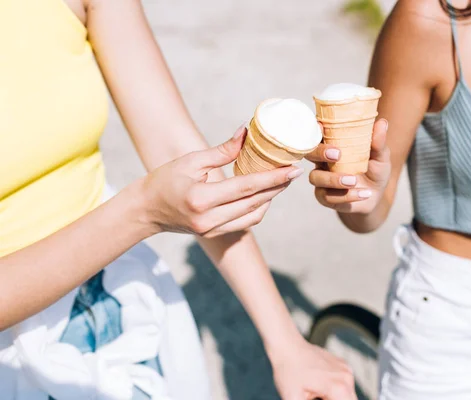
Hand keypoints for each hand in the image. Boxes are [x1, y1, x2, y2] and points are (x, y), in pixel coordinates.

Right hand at [141, 125, 302, 237]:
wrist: (146, 210)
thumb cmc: (165, 180)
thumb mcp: (191, 160)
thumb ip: (222, 150)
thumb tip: (246, 133)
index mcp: (201, 198)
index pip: (246, 187)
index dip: (273, 178)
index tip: (293, 169)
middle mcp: (208, 218)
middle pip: (254, 202)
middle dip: (277, 187)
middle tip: (294, 172)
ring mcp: (212, 230)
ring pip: (253, 215)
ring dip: (270, 199)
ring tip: (281, 182)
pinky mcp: (214, 234)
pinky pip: (244, 223)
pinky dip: (257, 209)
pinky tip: (264, 195)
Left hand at [270, 339, 356, 399]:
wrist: (286, 346)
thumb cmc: (288, 370)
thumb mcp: (293, 399)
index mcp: (338, 387)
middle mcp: (346, 377)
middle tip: (315, 398)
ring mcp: (345, 369)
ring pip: (348, 395)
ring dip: (336, 399)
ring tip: (316, 395)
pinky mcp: (342, 365)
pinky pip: (344, 384)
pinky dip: (336, 392)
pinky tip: (318, 389)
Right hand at [307, 119, 390, 213]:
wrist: (376, 196)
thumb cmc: (375, 171)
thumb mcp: (380, 156)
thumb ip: (378, 142)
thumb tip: (382, 123)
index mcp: (332, 145)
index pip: (318, 134)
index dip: (316, 130)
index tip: (322, 126)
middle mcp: (322, 160)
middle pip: (310, 153)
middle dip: (320, 152)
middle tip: (337, 154)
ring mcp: (321, 179)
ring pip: (316, 177)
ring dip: (334, 179)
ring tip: (354, 181)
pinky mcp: (324, 197)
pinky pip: (328, 197)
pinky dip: (347, 196)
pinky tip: (364, 193)